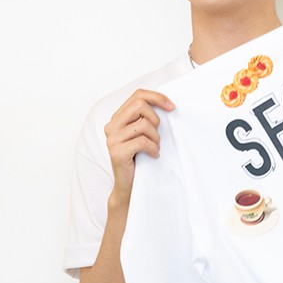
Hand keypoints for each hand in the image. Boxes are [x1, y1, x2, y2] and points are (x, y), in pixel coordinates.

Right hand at [104, 89, 174, 204]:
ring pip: (144, 124)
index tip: (172, 107)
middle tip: (157, 135)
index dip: (157, 97)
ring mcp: (112, 139)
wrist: (128, 187)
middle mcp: (111, 126)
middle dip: (155, 119)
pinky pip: (143, 141)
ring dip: (156, 138)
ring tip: (154, 148)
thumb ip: (145, 118)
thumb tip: (166, 102)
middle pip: (140, 105)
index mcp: (116, 119)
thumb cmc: (139, 159)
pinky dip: (153, 148)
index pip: (137, 96)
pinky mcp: (117, 152)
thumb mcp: (142, 134)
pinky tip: (153, 155)